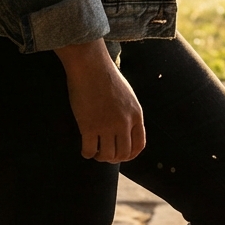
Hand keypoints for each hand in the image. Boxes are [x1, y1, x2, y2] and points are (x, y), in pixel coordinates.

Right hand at [55, 40, 145, 162]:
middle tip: (105, 154)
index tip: (121, 155)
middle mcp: (124, 122)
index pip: (139, 145)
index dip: (130, 155)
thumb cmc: (106, 76)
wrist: (90, 66)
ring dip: (100, 157)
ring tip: (95, 152)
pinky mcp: (89, 126)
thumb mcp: (127, 95)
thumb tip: (125, 130)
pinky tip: (85, 150)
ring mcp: (106, 125)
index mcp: (136, 115)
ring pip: (107, 155)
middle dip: (114, 158)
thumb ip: (129, 113)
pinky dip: (87, 154)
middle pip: (123, 153)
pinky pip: (89, 150)